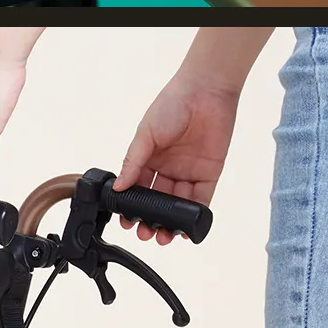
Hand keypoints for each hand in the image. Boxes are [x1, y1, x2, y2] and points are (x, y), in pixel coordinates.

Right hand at [116, 31, 269, 239]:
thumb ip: (133, 161)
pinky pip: (201, 199)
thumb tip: (117, 187)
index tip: (127, 220)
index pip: (138, 188)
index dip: (133, 206)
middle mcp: (168, 167)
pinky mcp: (209, 173)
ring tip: (163, 236)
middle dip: (151, 219)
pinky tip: (185, 228)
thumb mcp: (145, 133)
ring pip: (178, 205)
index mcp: (149, 158)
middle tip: (145, 232)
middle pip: (158, 201)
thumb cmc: (173, 104)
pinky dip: (194, 215)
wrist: (206, 91)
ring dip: (171, 223)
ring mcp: (188, 172)